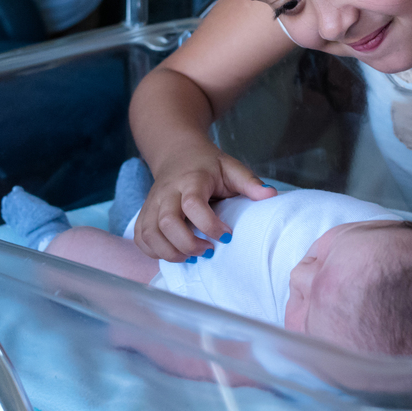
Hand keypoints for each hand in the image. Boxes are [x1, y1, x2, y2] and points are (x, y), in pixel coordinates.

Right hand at [131, 143, 275, 261]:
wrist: (177, 153)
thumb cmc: (208, 165)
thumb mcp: (231, 167)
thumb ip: (249, 182)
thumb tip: (270, 196)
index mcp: (191, 180)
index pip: (193, 204)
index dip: (209, 224)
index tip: (227, 235)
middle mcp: (167, 192)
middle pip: (167, 222)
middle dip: (188, 244)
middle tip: (209, 251)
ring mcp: (152, 204)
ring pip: (150, 233)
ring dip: (170, 252)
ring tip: (193, 256)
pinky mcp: (144, 214)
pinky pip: (141, 238)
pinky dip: (154, 251)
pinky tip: (175, 253)